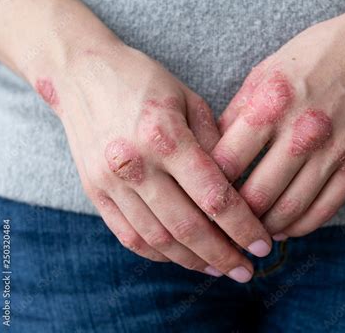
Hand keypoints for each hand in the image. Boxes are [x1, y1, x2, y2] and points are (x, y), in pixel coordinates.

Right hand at [0, 0, 271, 282]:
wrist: (81, 73)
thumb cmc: (144, 81)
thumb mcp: (188, 100)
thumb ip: (214, 145)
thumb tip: (237, 190)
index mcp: (165, 136)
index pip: (214, 196)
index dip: (243, 226)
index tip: (262, 245)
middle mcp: (134, 163)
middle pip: (187, 226)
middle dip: (222, 255)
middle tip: (246, 272)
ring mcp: (109, 181)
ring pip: (157, 239)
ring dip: (192, 260)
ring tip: (219, 269)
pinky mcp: (94, 191)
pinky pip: (128, 236)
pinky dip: (158, 254)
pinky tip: (181, 258)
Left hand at [212, 0, 344, 237]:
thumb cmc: (315, 55)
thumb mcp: (266, 70)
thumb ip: (237, 111)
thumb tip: (215, 152)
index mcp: (271, 103)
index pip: (226, 162)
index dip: (208, 186)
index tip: (203, 196)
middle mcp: (301, 131)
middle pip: (256, 195)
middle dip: (235, 218)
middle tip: (224, 224)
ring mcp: (333, 150)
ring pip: (290, 210)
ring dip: (265, 229)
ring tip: (252, 231)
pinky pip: (325, 210)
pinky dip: (301, 227)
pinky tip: (286, 228)